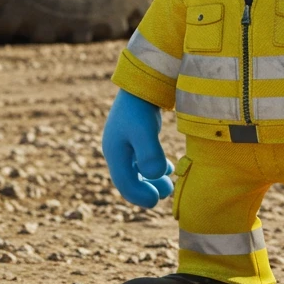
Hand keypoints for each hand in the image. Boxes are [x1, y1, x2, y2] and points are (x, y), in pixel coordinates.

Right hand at [101, 90, 173, 208]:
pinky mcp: (134, 134)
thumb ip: (149, 155)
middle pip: (128, 178)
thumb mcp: (145, 132)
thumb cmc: (140, 108)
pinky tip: (167, 167)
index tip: (156, 201)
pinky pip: (140, 158)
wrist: (140, 82)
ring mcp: (124, 141)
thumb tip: (155, 176)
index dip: (139, 196)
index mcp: (114, 152)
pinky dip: (152, 167)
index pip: (124, 183)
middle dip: (146, 189)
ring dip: (150, 180)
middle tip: (166, 194)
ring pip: (135, 169)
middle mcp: (116, 149)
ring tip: (169, 184)